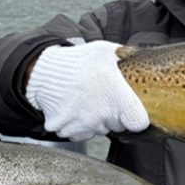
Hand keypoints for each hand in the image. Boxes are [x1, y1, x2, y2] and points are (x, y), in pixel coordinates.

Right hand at [25, 41, 149, 141]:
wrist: (44, 70)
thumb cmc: (77, 60)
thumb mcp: (107, 51)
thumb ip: (127, 57)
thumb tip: (140, 57)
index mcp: (116, 97)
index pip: (138, 123)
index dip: (136, 117)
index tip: (131, 111)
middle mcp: (100, 115)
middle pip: (116, 126)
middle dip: (113, 115)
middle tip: (102, 97)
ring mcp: (81, 125)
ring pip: (96, 130)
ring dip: (93, 120)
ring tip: (85, 100)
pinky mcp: (64, 129)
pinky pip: (75, 132)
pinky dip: (75, 123)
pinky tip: (73, 107)